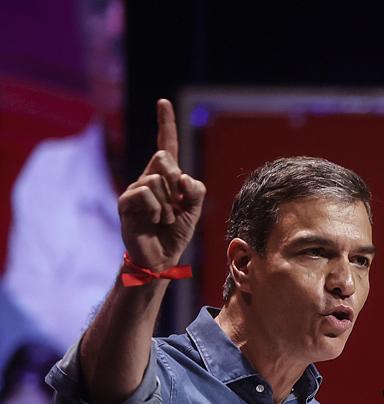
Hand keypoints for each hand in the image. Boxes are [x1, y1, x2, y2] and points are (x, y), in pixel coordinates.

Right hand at [117, 99, 205, 271]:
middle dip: (175, 180)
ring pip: (156, 179)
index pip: (165, 145)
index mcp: (165, 178)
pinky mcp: (125, 202)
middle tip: (177, 204)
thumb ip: (194, 191)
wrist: (161, 258)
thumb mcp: (193, 211)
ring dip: (169, 204)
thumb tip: (184, 177)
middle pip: (163, 158)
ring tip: (165, 219)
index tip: (163, 102)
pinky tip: (154, 221)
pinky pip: (146, 194)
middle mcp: (148, 178)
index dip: (165, 124)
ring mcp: (135, 189)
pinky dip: (158, 210)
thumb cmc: (175, 233)